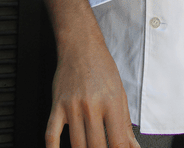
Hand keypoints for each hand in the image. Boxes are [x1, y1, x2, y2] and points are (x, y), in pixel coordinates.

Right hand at [45, 33, 138, 147]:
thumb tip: (132, 147)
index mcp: (112, 101)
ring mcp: (73, 106)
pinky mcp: (57, 106)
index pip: (117, 141)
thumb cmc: (102, 68)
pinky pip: (51, 135)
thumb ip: (125, 124)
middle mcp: (92, 105)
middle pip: (96, 147)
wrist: (80, 46)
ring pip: (76, 146)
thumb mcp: (120, 92)